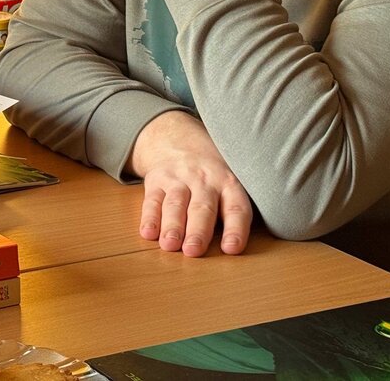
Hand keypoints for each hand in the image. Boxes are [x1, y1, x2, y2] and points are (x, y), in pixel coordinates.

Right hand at [130, 111, 252, 256]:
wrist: (176, 138)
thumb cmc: (211, 171)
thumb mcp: (230, 178)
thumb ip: (234, 208)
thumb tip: (240, 248)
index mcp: (229, 182)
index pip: (236, 207)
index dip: (235, 228)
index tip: (231, 248)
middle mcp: (204, 179)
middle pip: (202, 207)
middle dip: (198, 230)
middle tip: (193, 251)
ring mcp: (178, 178)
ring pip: (176, 203)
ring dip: (172, 225)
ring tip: (170, 245)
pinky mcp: (156, 180)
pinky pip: (152, 200)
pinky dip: (149, 217)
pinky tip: (148, 232)